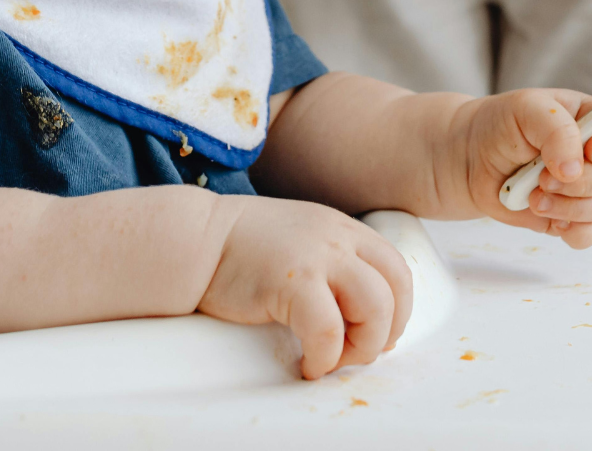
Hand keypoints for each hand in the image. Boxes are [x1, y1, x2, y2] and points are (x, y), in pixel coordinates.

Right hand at [199, 195, 413, 378]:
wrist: (194, 239)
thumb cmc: (239, 249)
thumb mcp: (300, 241)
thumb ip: (332, 266)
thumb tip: (362, 318)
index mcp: (341, 229)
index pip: (397, 269)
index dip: (397, 310)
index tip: (376, 334)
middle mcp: (337, 238)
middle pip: (394, 289)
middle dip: (384, 332)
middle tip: (354, 352)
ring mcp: (317, 257)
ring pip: (375, 308)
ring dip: (362, 346)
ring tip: (332, 358)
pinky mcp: (293, 282)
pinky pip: (330, 331)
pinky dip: (325, 357)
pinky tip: (308, 363)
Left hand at [446, 90, 591, 248]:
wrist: (469, 158)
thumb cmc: (500, 124)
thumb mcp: (526, 108)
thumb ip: (556, 129)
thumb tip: (575, 167)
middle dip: (578, 182)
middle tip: (542, 175)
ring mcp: (582, 188)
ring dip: (566, 206)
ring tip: (532, 195)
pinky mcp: (568, 215)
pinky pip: (589, 234)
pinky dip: (571, 231)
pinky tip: (548, 219)